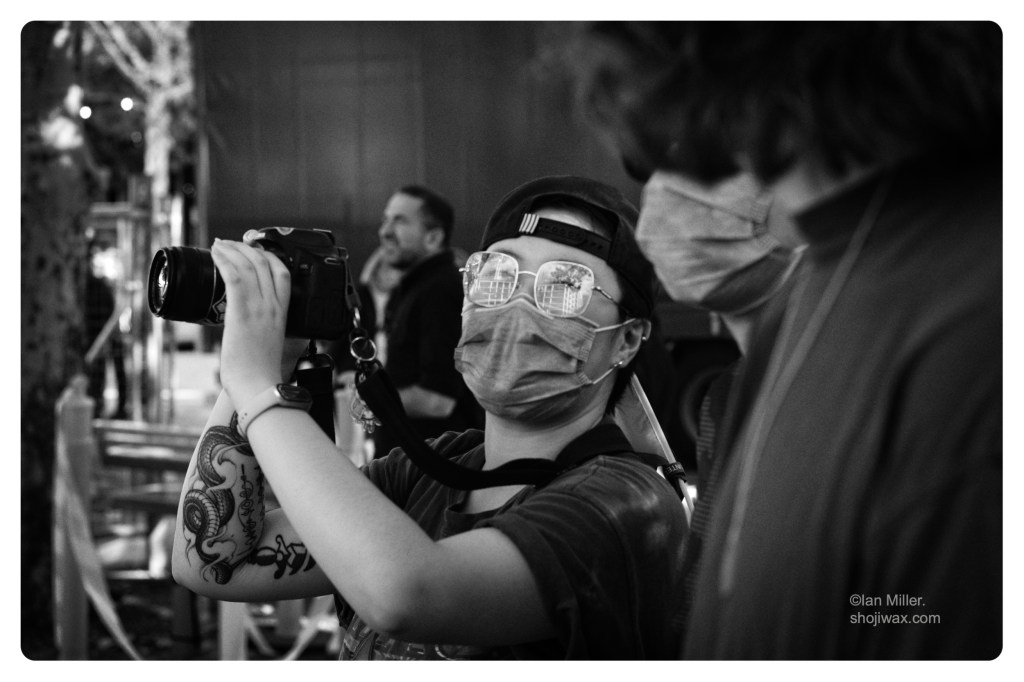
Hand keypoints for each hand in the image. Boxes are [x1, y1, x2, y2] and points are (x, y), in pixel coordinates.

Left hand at [210, 238, 290, 407]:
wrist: (260, 388)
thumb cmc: (262, 374)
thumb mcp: (273, 347)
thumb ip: (269, 333)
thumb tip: (257, 331)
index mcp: (283, 313)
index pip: (282, 272)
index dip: (267, 255)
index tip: (252, 250)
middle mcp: (274, 306)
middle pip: (264, 263)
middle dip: (245, 247)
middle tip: (229, 244)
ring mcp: (260, 308)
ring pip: (249, 265)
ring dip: (231, 250)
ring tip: (218, 245)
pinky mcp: (242, 313)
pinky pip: (235, 276)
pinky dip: (224, 261)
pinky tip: (215, 254)